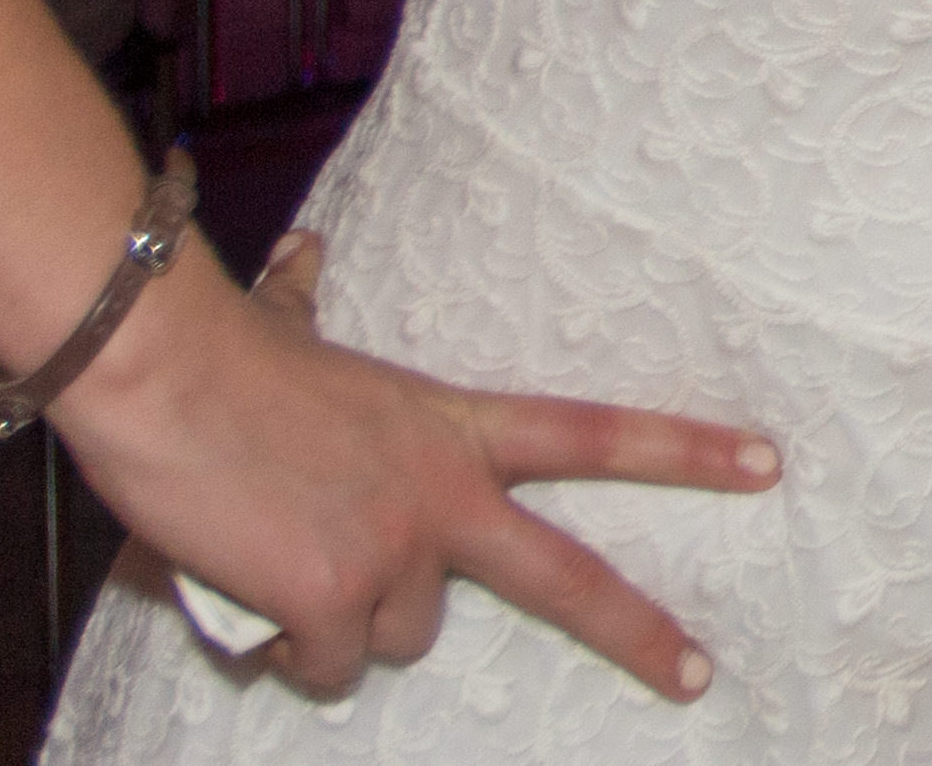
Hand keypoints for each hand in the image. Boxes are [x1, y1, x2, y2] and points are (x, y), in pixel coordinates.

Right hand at [52, 230, 777, 704]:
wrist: (167, 376)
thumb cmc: (226, 352)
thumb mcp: (307, 332)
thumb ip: (319, 306)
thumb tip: (303, 256)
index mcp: (456, 426)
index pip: (598, 436)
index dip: (685, 452)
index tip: (764, 464)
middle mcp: (445, 494)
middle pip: (566, 579)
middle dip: (638, 633)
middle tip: (696, 675)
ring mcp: (395, 551)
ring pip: (401, 636)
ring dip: (355, 624)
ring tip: (293, 563)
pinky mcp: (331, 602)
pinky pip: (326, 665)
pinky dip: (293, 652)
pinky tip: (260, 602)